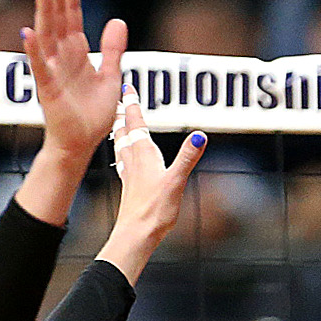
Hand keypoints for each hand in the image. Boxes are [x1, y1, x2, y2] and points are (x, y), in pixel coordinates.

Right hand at [25, 0, 126, 152]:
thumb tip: (118, 20)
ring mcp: (52, 71)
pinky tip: (28, 32)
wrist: (81, 143)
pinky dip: (33, 50)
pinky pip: (39, 67)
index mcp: (77, 52)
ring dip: (44, 11)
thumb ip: (113, 50)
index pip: (73, 14)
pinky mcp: (47, 89)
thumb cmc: (92, 113)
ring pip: (47, 35)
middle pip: (58, 17)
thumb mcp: (111, 77)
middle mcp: (61, 56)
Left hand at [98, 85, 208, 283]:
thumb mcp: (176, 180)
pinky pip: (124, 162)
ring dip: (121, 130)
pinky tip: (123, 158)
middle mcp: (134, 160)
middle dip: (124, 113)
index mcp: (144, 155)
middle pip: (125, 130)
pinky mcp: (130, 186)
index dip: (133, 104)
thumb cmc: (155, 209)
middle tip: (121, 98)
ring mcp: (130, 174)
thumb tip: (200, 136)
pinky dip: (123, 152)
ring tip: (119, 121)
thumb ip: (187, 157)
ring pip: (122, 145)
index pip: (136, 123)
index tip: (127, 87)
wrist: (136, 233)